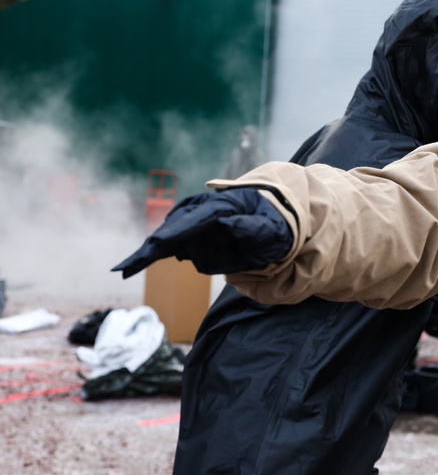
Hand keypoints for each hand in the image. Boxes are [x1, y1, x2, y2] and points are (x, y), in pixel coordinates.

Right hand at [112, 188, 292, 277]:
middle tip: (127, 266)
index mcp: (223, 206)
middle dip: (151, 247)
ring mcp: (196, 224)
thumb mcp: (271, 230)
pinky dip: (153, 254)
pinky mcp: (194, 235)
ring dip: (148, 253)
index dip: (175, 233)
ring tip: (125, 268)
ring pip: (168, 239)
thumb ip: (251, 227)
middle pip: (173, 230)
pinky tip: (134, 265)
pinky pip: (170, 246)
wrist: (275, 225)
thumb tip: (226, 223)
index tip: (157, 245)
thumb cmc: (275, 227)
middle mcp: (203, 212)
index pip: (195, 220)